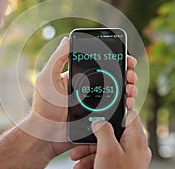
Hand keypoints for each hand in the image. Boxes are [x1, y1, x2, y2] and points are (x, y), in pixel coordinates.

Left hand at [25, 37, 138, 160]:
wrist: (46, 135)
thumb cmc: (43, 107)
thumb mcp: (47, 79)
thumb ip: (57, 59)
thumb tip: (67, 39)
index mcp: (80, 76)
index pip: (101, 64)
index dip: (116, 59)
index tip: (127, 58)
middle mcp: (90, 88)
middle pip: (114, 77)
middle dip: (127, 74)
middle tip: (131, 75)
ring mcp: (96, 103)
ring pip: (118, 93)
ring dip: (130, 88)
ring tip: (131, 90)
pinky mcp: (99, 117)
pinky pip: (116, 110)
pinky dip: (126, 106)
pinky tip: (129, 103)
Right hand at [70, 111, 150, 168]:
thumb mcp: (107, 150)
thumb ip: (104, 130)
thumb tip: (99, 120)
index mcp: (136, 138)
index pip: (130, 114)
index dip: (117, 108)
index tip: (105, 105)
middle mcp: (134, 146)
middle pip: (112, 132)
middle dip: (93, 138)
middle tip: (80, 145)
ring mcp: (128, 157)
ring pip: (107, 146)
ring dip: (89, 152)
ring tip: (76, 161)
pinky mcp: (122, 166)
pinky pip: (107, 158)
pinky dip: (94, 161)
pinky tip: (82, 167)